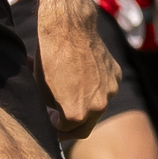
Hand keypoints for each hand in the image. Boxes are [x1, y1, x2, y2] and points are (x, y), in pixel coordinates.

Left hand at [35, 0, 118, 138]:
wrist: (68, 27)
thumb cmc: (49, 58)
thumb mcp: (42, 90)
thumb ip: (51, 109)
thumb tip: (54, 116)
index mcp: (76, 114)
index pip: (65, 131)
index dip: (54, 127)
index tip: (50, 120)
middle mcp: (98, 106)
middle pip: (85, 125)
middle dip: (71, 124)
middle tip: (59, 118)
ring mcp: (110, 91)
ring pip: (97, 106)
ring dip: (84, 103)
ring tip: (69, 88)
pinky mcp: (115, 75)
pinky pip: (105, 87)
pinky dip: (94, 86)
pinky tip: (81, 73)